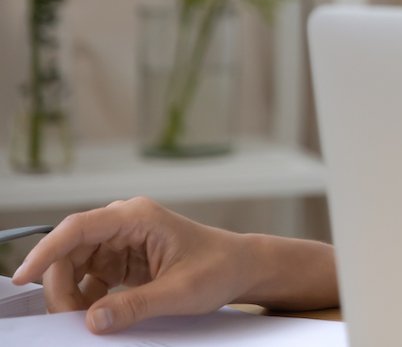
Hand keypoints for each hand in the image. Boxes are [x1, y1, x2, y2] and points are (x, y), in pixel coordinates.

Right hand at [11, 197, 252, 333]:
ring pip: (76, 265)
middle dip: (60, 284)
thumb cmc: (219, 269)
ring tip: (85, 320)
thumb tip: (91, 320)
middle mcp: (125, 223)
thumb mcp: (179, 292)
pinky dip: (86, 298)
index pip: (78, 227)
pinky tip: (96, 315)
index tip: (23, 276)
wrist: (241, 267)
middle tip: (68, 319)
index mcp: (137, 217)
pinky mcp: (123, 259)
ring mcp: (123, 240)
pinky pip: (89, 277)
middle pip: (70, 249)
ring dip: (71, 293)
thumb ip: (134, 306)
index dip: (46, 251)